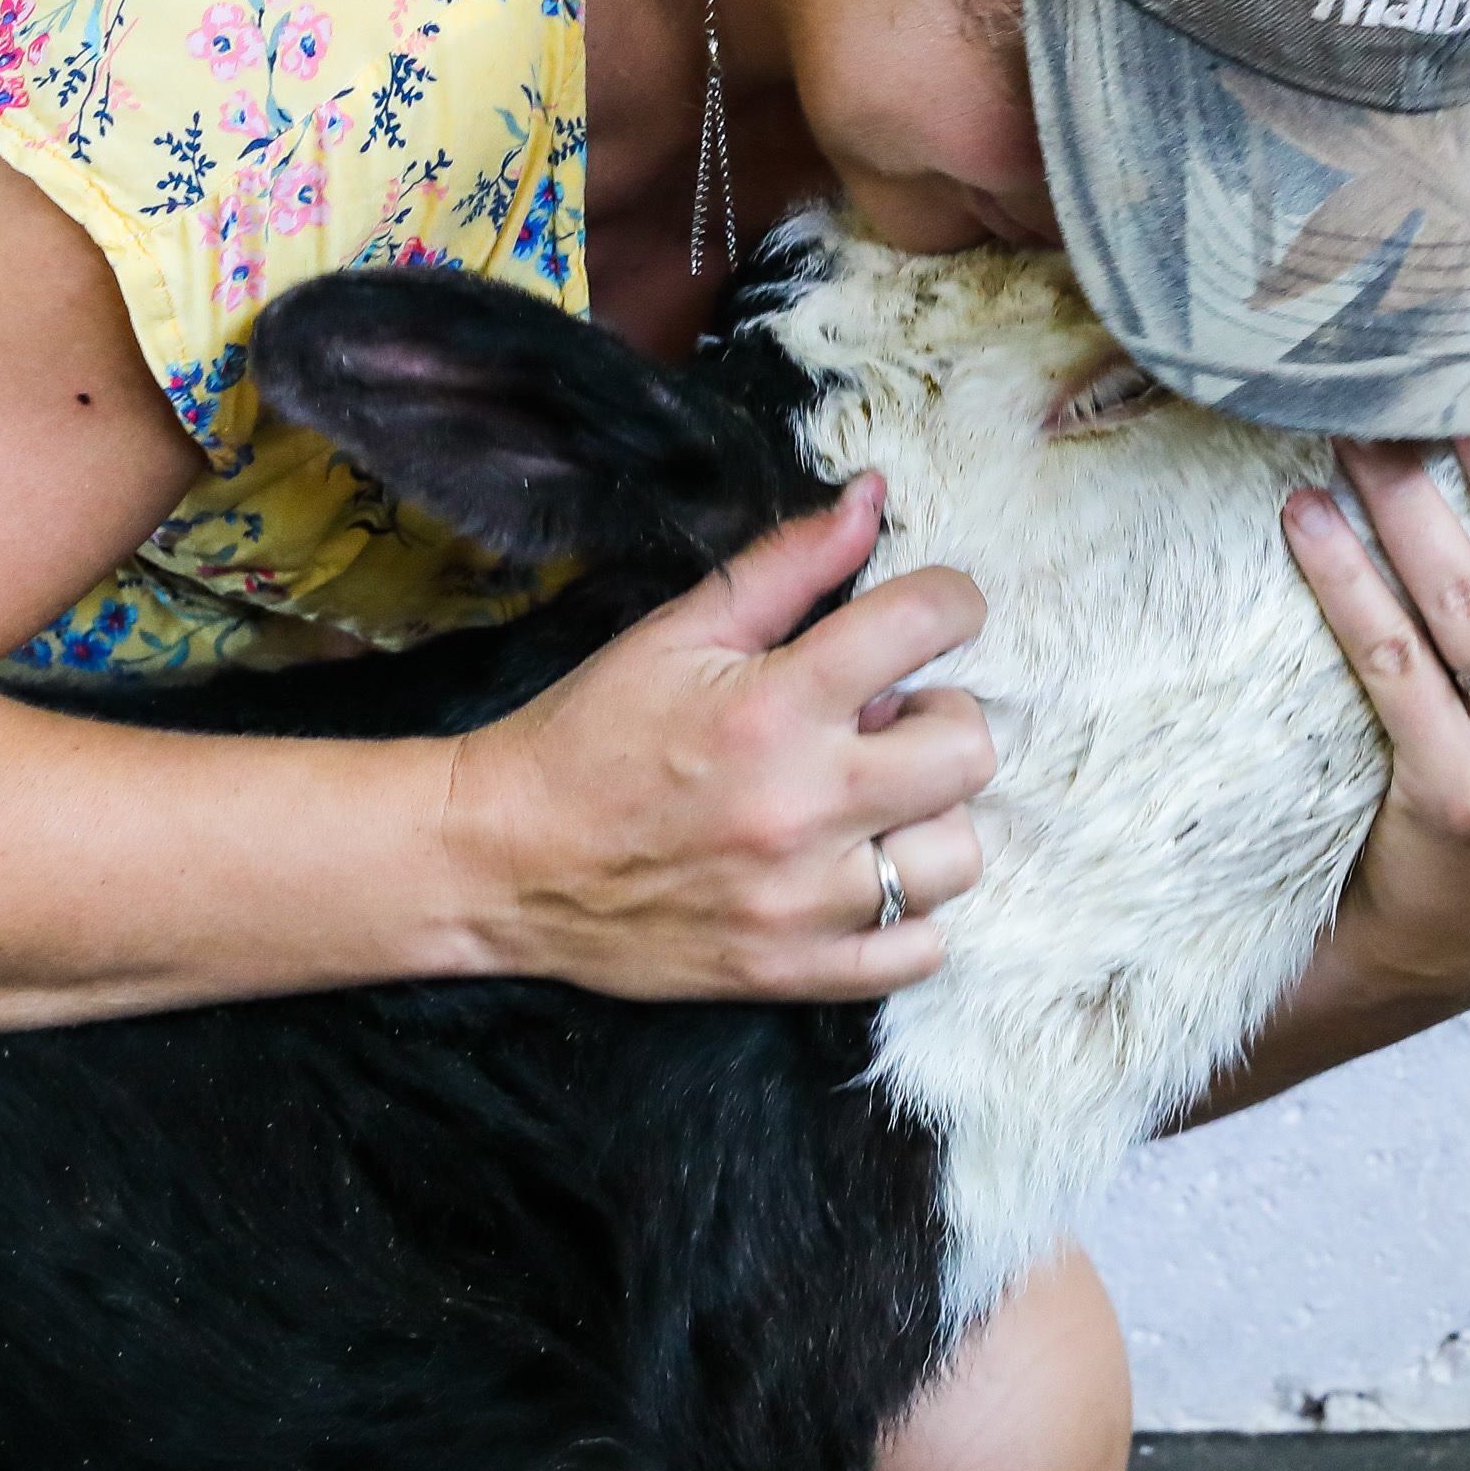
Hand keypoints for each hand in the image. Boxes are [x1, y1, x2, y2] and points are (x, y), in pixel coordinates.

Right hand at [438, 476, 998, 1001]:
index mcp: (772, 705)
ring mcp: (803, 901)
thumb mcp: (676, 632)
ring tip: (878, 801)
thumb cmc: (587, 737)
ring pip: (959, 856)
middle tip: (891, 718)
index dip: (954, 603)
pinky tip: (864, 874)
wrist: (500, 861)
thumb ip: (786, 564)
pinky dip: (910, 915)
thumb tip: (873, 499)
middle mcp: (801, 805)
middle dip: (945, 715)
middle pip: (969, 750)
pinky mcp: (791, 972)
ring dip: (932, 817)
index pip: (924, 624)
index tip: (938, 614)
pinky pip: (920, 952)